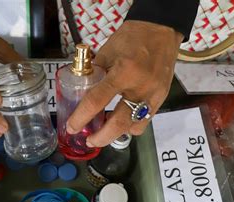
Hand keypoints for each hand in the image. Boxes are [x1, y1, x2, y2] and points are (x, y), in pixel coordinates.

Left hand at [66, 21, 183, 146]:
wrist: (161, 29)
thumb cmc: (132, 37)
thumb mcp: (107, 51)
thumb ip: (94, 73)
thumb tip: (79, 90)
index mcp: (124, 72)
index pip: (97, 101)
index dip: (81, 117)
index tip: (72, 128)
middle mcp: (141, 87)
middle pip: (119, 124)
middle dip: (102, 138)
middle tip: (90, 140)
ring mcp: (154, 95)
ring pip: (134, 127)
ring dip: (117, 133)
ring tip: (104, 131)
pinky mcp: (162, 98)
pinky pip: (145, 120)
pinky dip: (132, 125)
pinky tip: (122, 120)